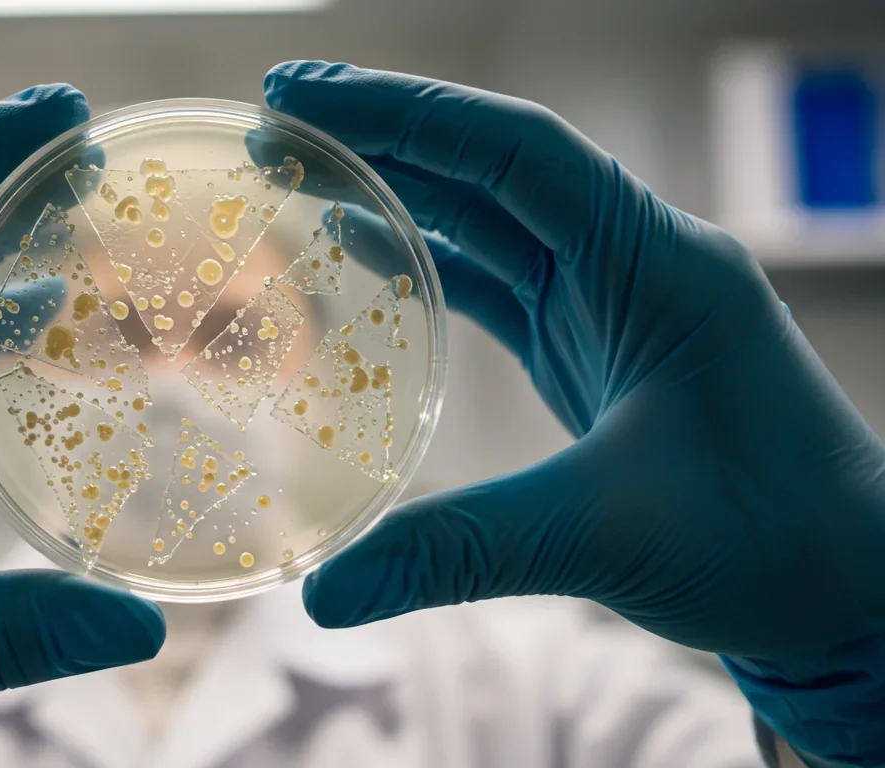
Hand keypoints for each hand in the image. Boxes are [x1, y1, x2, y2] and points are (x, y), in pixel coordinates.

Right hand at [265, 61, 884, 764]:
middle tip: (276, 117)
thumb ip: (459, 552)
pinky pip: (499, 279)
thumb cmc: (770, 542)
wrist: (847, 590)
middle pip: (492, 167)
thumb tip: (324, 597)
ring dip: (400, 189)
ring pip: (490, 217)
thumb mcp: (609, 535)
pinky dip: (428, 257)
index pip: (515, 151)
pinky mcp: (594, 347)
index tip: (303, 94)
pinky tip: (364, 249)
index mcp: (657, 265)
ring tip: (301, 170)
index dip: (405, 112)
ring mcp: (614, 303)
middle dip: (384, 134)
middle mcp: (634, 263)